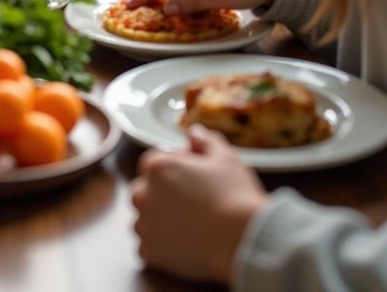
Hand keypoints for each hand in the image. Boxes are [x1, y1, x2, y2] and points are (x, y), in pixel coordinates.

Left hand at [132, 126, 267, 283]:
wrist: (244, 241)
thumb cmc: (235, 196)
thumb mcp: (225, 157)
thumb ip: (205, 140)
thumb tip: (194, 132)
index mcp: (156, 166)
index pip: (155, 164)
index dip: (175, 170)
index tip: (194, 179)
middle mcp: (142, 194)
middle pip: (146, 191)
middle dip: (163, 195)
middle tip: (192, 204)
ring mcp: (144, 225)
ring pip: (145, 219)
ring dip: (159, 221)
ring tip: (189, 226)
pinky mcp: (149, 253)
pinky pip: (148, 246)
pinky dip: (161, 246)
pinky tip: (183, 244)